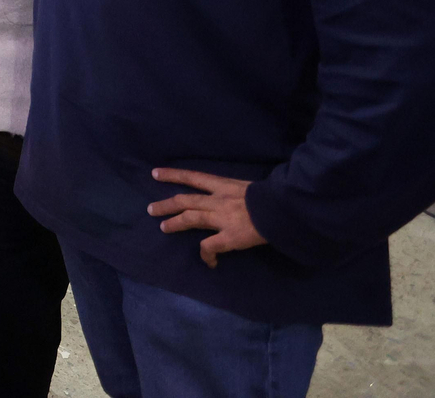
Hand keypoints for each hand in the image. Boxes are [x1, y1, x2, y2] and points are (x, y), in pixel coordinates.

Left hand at [147, 168, 267, 267]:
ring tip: (163, 228)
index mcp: (224, 185)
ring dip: (174, 223)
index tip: (155, 173)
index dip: (173, 175)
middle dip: (166, 204)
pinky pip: (209, 246)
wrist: (283, 209)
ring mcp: (221, 218)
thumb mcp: (250, 187)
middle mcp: (217, 200)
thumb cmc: (272, 197)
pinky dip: (206, 255)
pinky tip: (208, 261)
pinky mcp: (228, 237)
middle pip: (184, 200)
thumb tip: (235, 199)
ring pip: (190, 219)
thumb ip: (236, 193)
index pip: (193, 177)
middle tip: (150, 209)